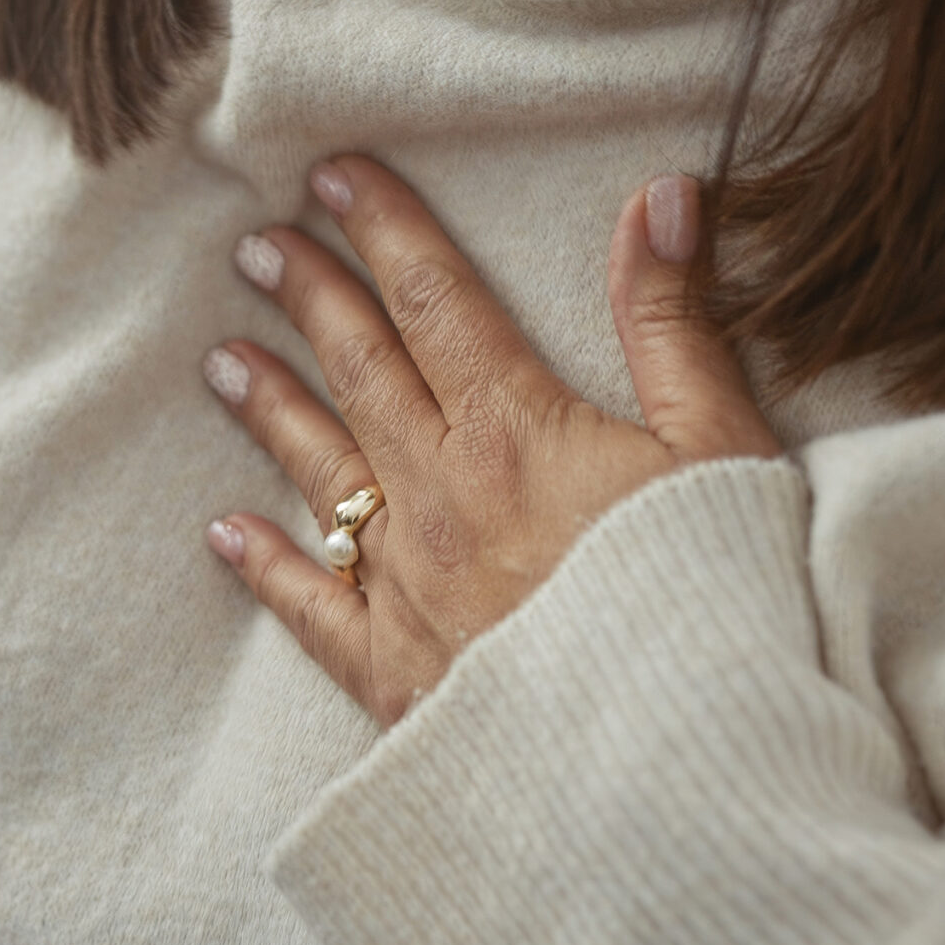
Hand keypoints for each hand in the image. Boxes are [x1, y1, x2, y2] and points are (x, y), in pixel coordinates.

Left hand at [202, 156, 782, 725]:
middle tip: (260, 245)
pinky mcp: (397, 678)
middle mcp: (442, 498)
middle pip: (363, 373)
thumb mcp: (722, 448)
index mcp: (517, 432)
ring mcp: (409, 590)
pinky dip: (266, 568)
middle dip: (313, 299)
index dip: (386, 230)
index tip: (333, 173)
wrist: (677, 771)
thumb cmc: (715, 604)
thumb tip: (659, 193)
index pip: (436, 302)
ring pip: (323, 475)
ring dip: (273, 409)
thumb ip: (674, 322)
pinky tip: (223, 534)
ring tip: (223, 360)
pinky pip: (313, 610)